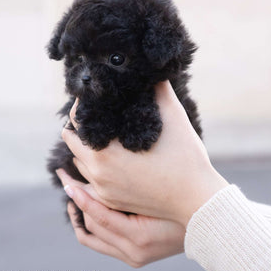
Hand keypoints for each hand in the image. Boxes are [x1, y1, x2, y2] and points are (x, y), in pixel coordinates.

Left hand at [56, 169, 185, 266]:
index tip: (66, 180)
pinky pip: (100, 243)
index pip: (99, 215)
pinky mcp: (133, 257)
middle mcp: (134, 252)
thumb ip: (127, 181)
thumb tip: (96, 164)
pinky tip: (83, 208)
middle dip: (77, 200)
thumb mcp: (156, 187)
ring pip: (92, 236)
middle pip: (92, 224)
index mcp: (140, 236)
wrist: (210, 222)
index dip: (80, 196)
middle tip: (65, 177)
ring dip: (79, 213)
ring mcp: (133, 258)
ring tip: (70, 191)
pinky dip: (89, 226)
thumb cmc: (186, 196)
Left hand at [61, 80, 227, 227]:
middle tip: (96, 112)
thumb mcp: (173, 117)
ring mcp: (103, 191)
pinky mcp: (112, 201)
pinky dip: (93, 165)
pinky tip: (107, 154)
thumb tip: (150, 69)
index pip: (76, 123)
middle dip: (81, 125)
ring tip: (100, 131)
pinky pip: (91, 180)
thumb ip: (159, 89)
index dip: (81, 106)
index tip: (92, 97)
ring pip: (79, 163)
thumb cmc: (186, 159)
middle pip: (72, 143)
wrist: (198, 201)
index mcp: (105, 154)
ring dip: (85, 146)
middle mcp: (98, 174)